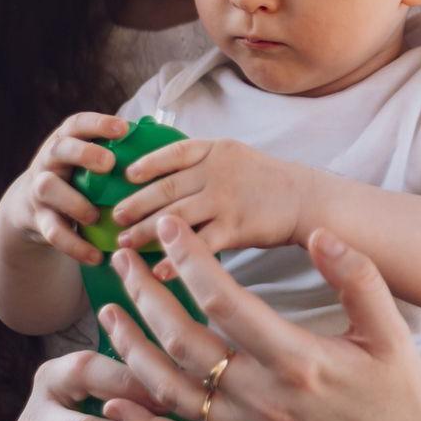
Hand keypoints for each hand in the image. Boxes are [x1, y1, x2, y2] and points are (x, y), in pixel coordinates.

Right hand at [0, 112, 127, 264]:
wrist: (32, 208)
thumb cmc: (79, 179)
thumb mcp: (89, 161)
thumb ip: (117, 152)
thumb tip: (165, 141)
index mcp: (67, 141)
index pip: (79, 124)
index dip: (99, 123)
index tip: (124, 129)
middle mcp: (49, 161)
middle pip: (59, 149)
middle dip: (83, 154)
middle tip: (108, 164)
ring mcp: (39, 189)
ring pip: (47, 188)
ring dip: (74, 202)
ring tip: (95, 216)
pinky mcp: (37, 219)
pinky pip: (52, 231)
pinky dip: (75, 245)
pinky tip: (96, 256)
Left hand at [97, 218, 420, 420]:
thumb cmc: (400, 384)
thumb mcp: (391, 326)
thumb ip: (357, 277)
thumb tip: (319, 235)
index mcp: (301, 360)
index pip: (226, 302)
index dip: (189, 261)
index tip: (167, 229)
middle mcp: (267, 400)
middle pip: (184, 341)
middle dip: (145, 294)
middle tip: (122, 259)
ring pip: (171, 391)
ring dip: (132, 349)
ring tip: (110, 310)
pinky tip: (114, 400)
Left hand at [110, 138, 316, 252]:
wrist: (307, 199)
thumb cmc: (268, 181)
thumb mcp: (237, 157)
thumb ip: (204, 163)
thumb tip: (163, 176)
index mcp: (216, 150)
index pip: (174, 153)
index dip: (147, 164)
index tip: (126, 176)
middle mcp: (218, 173)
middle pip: (166, 189)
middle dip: (136, 205)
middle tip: (114, 218)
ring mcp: (226, 200)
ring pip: (176, 217)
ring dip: (146, 232)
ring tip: (125, 244)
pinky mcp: (236, 227)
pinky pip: (198, 245)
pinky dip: (176, 259)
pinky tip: (158, 270)